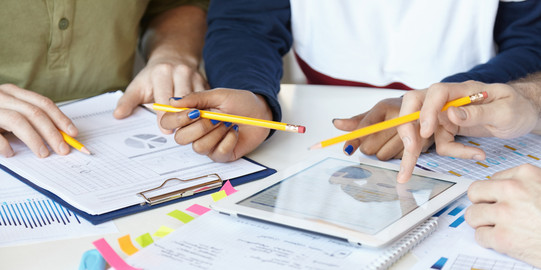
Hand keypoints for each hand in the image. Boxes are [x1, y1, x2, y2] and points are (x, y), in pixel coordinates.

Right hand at [0, 84, 77, 157]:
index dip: (61, 119)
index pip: (44, 103)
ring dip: (34, 139)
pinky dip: (5, 145)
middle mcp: (3, 97)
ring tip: (43, 153)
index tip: (73, 133)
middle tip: (63, 149)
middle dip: (52, 133)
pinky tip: (11, 153)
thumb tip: (59, 135)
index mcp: (14, 92)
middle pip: (35, 113)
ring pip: (18, 121)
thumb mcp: (12, 109)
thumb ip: (31, 117)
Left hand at [113, 58, 208, 132]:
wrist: (174, 57)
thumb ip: (128, 101)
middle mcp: (180, 72)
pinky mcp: (206, 83)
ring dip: (195, 117)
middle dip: (181, 117)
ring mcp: (196, 76)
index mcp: (162, 72)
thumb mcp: (138, 85)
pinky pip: (207, 101)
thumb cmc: (154, 76)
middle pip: (183, 99)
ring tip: (191, 131)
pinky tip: (201, 123)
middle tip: (179, 133)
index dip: (165, 115)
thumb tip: (118, 115)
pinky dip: (204, 112)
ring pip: (198, 101)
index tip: (165, 130)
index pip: (164, 97)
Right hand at [160, 88, 271, 161]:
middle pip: (181, 138)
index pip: (169, 122)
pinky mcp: (222, 154)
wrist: (261, 112)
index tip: (193, 112)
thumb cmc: (240, 102)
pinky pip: (217, 153)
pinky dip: (228, 140)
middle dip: (199, 127)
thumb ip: (196, 98)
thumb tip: (173, 102)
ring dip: (215, 133)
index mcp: (191, 116)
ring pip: (198, 147)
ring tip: (228, 123)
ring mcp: (209, 144)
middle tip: (216, 117)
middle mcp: (196, 132)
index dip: (176, 120)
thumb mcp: (218, 95)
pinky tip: (234, 132)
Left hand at [333, 97, 431, 159]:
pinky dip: (394, 156)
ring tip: (389, 141)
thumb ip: (357, 121)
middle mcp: (398, 116)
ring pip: (382, 155)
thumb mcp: (376, 113)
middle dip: (368, 147)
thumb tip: (336, 123)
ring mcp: (411, 130)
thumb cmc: (395, 112)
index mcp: (384, 106)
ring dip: (382, 152)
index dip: (355, 139)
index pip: (365, 126)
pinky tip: (399, 145)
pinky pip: (396, 160)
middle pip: (371, 145)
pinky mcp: (421, 143)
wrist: (425, 111)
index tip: (347, 150)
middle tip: (375, 140)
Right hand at [396, 81, 537, 182]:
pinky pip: (441, 143)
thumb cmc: (517, 106)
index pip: (435, 93)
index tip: (426, 132)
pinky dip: (454, 152)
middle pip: (415, 107)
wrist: (524, 113)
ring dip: (413, 153)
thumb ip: (478, 112)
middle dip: (407, 129)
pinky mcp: (448, 128)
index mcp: (461, 90)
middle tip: (410, 149)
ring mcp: (445, 115)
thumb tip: (452, 113)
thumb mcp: (505, 110)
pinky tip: (477, 155)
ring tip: (406, 174)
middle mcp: (447, 101)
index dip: (426, 111)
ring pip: (420, 131)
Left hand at [465, 164, 540, 266]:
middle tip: (491, 213)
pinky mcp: (503, 238)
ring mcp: (506, 214)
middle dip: (481, 204)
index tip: (501, 200)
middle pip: (475, 193)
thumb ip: (527, 184)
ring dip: (482, 223)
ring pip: (472, 215)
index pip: (493, 178)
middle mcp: (512, 190)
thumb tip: (503, 185)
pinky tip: (503, 240)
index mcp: (526, 174)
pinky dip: (489, 240)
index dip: (496, 192)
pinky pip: (480, 236)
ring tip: (498, 227)